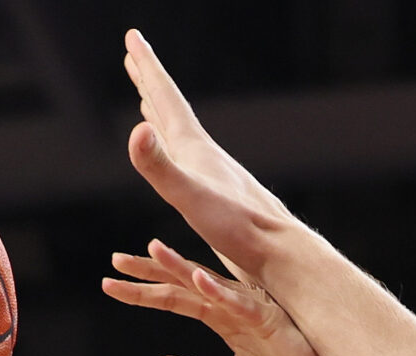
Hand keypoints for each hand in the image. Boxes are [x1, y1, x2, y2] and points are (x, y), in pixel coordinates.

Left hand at [101, 239, 378, 355]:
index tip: (110, 285)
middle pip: (184, 283)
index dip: (144, 292)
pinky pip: (241, 303)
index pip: (176, 299)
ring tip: (151, 250)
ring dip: (179, 267)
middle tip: (115, 261)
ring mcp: (252, 311)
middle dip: (150, 271)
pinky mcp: (271, 321)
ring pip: (209, 283)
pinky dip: (220, 292)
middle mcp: (234, 308)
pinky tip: (197, 281)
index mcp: (224, 320)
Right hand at [120, 30, 292, 280]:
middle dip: (150, 81)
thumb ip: (161, 166)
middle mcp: (206, 157)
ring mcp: (214, 178)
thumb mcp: (191, 197)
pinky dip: (175, 151)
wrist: (284, 258)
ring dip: (160, 115)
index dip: (147, 67)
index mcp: (196, 149)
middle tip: (133, 54)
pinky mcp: (220, 200)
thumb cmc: (239, 231)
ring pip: (179, 135)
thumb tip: (137, 130)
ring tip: (147, 101)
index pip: (166, 98)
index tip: (131, 36)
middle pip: (171, 109)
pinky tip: (178, 157)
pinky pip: (189, 164)